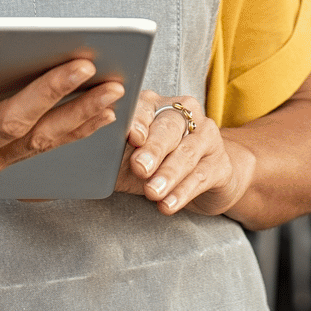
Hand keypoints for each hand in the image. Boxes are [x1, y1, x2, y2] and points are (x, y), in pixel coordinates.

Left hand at [116, 90, 256, 216]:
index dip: (139, 121)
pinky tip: (169, 204)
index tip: (131, 138)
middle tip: (139, 168)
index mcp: (158, 106)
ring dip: (168, 174)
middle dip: (154, 149)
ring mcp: (207, 137)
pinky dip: (183, 192)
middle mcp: (186, 115)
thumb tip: (89, 158)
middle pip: (170, 127)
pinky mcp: (221, 163)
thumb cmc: (157, 164)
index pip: (147, 106)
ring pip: (187, 152)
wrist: (203, 178)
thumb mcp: (131, 157)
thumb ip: (114, 153)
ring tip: (152, 192)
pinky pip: (201, 176)